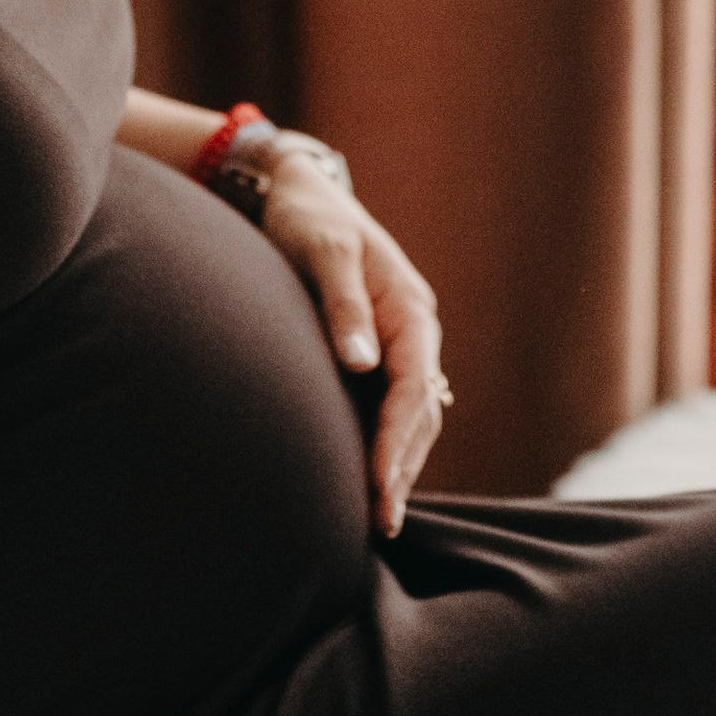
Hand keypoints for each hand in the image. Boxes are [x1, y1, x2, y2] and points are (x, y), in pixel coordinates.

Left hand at [259, 152, 449, 536]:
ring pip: (410, 415)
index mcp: (411, 309)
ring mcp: (397, 342)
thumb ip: (343, 306)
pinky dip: (386, 443)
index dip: (397, 441)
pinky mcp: (375, 350)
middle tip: (384, 523)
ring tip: (381, 515)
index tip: (379, 486)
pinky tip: (370, 476)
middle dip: (404, 468)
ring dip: (399, 464)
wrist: (295, 192)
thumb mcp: (323, 253)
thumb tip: (362, 363)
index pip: (412, 389)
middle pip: (420, 413)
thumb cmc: (307, 219)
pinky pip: (391, 406)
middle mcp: (413, 331)